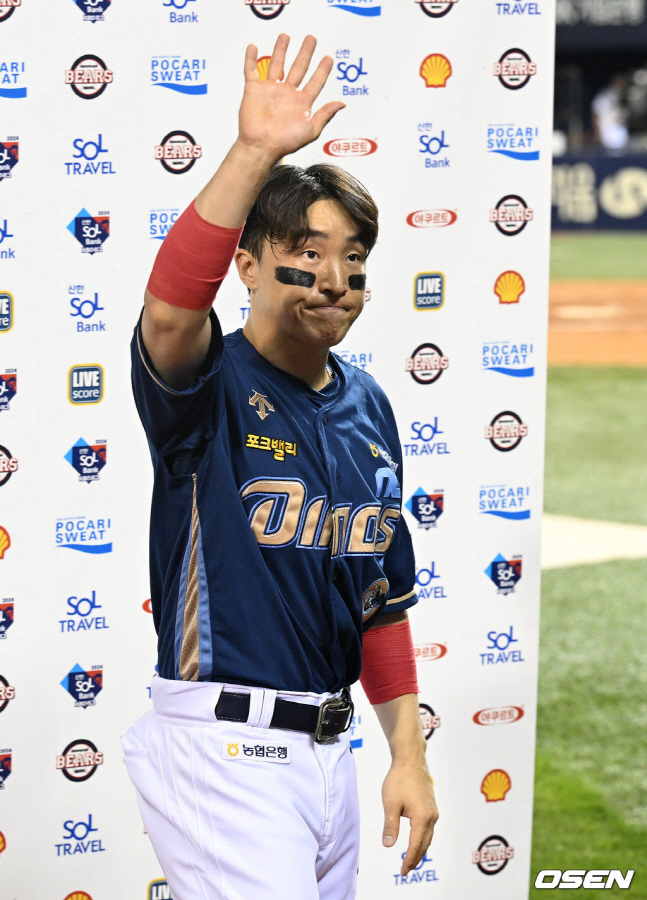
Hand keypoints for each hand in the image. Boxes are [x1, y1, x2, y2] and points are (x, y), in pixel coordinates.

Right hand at [239, 34, 344, 160]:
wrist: (261, 146)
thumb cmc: (285, 143)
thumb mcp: (311, 129)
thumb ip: (326, 114)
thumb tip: (342, 103)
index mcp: (301, 102)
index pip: (315, 81)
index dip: (323, 70)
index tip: (328, 58)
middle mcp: (287, 94)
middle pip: (298, 67)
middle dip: (305, 52)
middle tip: (311, 38)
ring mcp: (270, 90)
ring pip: (277, 64)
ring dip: (281, 49)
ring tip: (286, 36)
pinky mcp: (254, 90)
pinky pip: (251, 70)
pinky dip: (250, 58)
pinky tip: (253, 46)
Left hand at [381, 761, 438, 876]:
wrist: (410, 759)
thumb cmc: (399, 779)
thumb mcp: (390, 804)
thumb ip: (390, 826)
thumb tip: (388, 845)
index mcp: (422, 818)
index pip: (415, 846)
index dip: (409, 860)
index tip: (403, 871)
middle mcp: (431, 816)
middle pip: (425, 844)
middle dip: (416, 858)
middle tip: (406, 869)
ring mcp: (433, 810)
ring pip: (428, 836)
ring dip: (420, 849)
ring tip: (411, 859)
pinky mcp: (431, 805)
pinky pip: (429, 827)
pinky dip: (423, 838)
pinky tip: (417, 839)